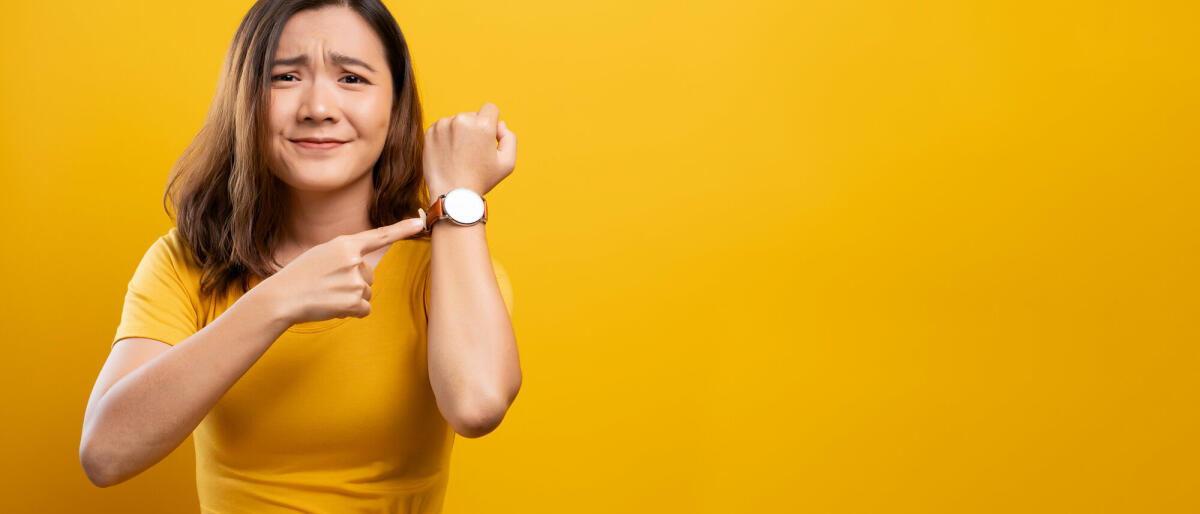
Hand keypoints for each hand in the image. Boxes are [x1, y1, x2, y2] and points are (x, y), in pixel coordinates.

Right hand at [262, 217, 426, 324]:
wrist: (281, 298)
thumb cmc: (300, 276)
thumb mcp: (322, 254)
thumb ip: (347, 254)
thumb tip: (365, 267)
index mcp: (345, 244)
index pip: (379, 235)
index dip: (402, 229)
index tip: (419, 222)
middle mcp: (353, 260)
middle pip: (369, 275)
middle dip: (353, 283)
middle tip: (328, 285)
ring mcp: (355, 281)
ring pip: (367, 293)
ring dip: (351, 298)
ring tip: (327, 295)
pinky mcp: (354, 302)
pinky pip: (364, 309)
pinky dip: (351, 311)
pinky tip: (332, 306)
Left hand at [423, 102, 516, 198]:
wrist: (452, 194)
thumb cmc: (481, 180)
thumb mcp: (507, 163)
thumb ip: (509, 137)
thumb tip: (499, 124)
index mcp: (483, 125)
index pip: (490, 108)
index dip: (492, 124)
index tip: (487, 140)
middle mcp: (462, 120)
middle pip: (473, 116)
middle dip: (475, 129)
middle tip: (472, 153)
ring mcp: (443, 125)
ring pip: (457, 121)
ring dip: (459, 133)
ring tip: (459, 155)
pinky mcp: (430, 132)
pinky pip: (442, 127)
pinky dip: (446, 137)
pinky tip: (449, 154)